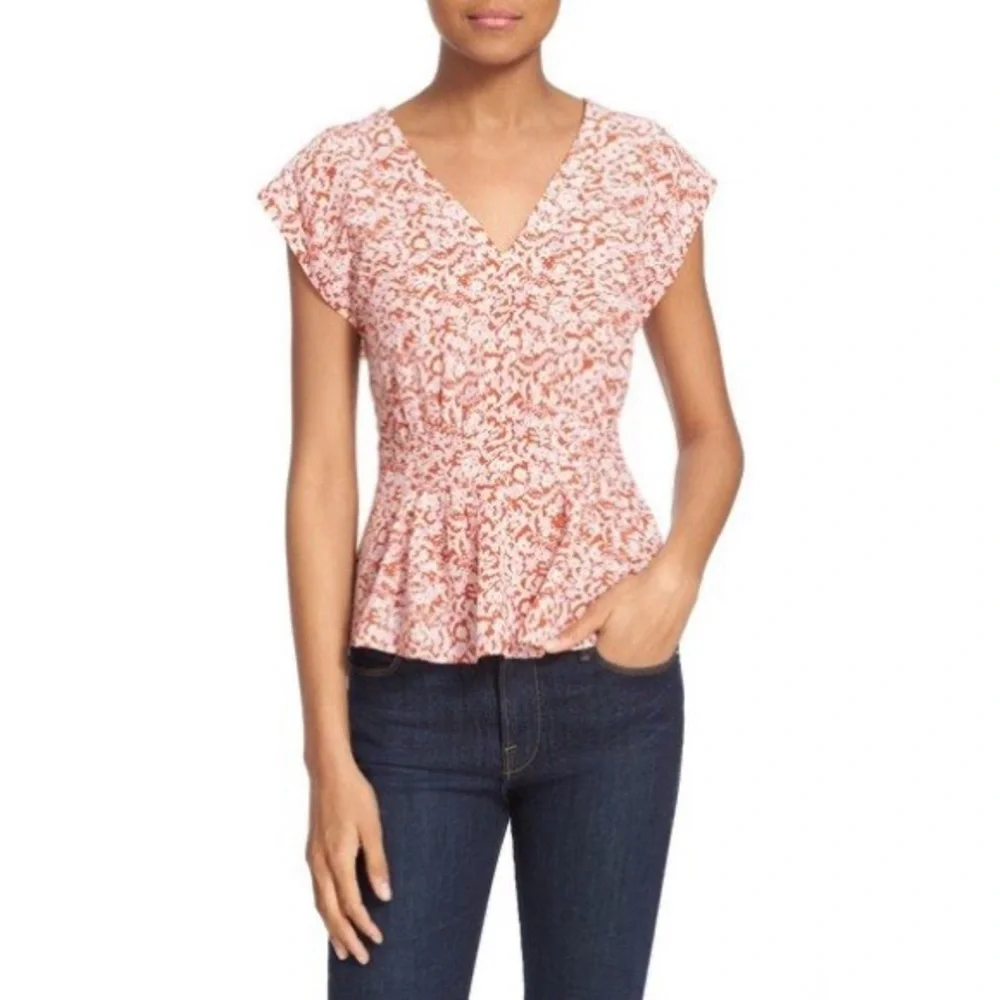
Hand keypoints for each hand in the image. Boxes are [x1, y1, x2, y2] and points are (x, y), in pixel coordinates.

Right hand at [307, 760, 391, 963]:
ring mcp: (313, 858)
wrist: (328, 772)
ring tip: (342, 948)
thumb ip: (377, 861)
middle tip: (359, 958)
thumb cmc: (354, 795)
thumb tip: (384, 895)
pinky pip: (316, 891)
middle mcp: (320, 863)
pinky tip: (331, 914)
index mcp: (337, 858)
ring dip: (331, 927)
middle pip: (330, 911)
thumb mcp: (372, 825)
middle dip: (345, 936)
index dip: (363, 924)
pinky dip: (324, 910)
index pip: (350, 903)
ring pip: (319, 903)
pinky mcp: (312, 852)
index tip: (377, 939)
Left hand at [544, 557, 700, 667]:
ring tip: (635, 621)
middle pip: (614, 660)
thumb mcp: (600, 609)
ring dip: (630, 645)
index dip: (597, 638)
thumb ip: (575, 631)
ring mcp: (651, 663)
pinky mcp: (667, 655)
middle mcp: (631, 666)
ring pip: (632, 659)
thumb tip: (548, 647)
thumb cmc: (634, 593)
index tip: (605, 623)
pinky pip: (649, 657)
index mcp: (610, 656)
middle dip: (614, 642)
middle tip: (622, 619)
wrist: (672, 582)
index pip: (595, 656)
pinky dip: (646, 645)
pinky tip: (647, 625)